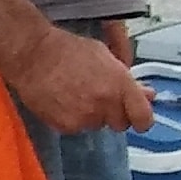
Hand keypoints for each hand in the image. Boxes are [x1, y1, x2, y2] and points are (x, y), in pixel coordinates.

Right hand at [4, 27, 153, 135]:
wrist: (32, 56)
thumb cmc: (68, 50)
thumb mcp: (105, 57)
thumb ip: (129, 80)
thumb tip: (147, 94)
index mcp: (119, 84)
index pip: (144, 118)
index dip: (142, 118)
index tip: (138, 116)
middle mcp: (105, 104)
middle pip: (121, 124)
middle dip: (115, 113)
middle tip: (101, 96)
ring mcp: (85, 117)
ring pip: (98, 125)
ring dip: (93, 115)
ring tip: (77, 93)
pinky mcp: (66, 126)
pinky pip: (78, 128)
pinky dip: (74, 119)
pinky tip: (65, 100)